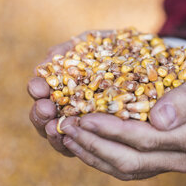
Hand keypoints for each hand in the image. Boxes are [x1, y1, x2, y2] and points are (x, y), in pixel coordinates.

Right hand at [27, 30, 113, 156]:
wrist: (149, 55)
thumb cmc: (117, 47)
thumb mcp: (92, 42)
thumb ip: (69, 49)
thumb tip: (48, 57)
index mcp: (64, 82)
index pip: (44, 90)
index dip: (37, 88)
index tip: (38, 86)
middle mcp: (71, 104)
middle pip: (46, 115)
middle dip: (40, 112)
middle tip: (44, 107)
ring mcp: (85, 121)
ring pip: (62, 132)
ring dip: (53, 130)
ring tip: (54, 125)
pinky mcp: (104, 134)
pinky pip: (85, 143)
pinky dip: (74, 142)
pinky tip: (72, 139)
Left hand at [59, 53, 185, 179]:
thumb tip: (160, 119)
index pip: (146, 139)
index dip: (113, 131)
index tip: (85, 118)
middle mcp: (182, 158)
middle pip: (130, 160)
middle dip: (95, 145)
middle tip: (66, 129)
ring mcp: (169, 161)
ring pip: (125, 168)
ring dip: (93, 154)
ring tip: (67, 137)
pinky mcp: (159, 159)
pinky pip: (126, 164)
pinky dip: (101, 155)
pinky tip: (83, 142)